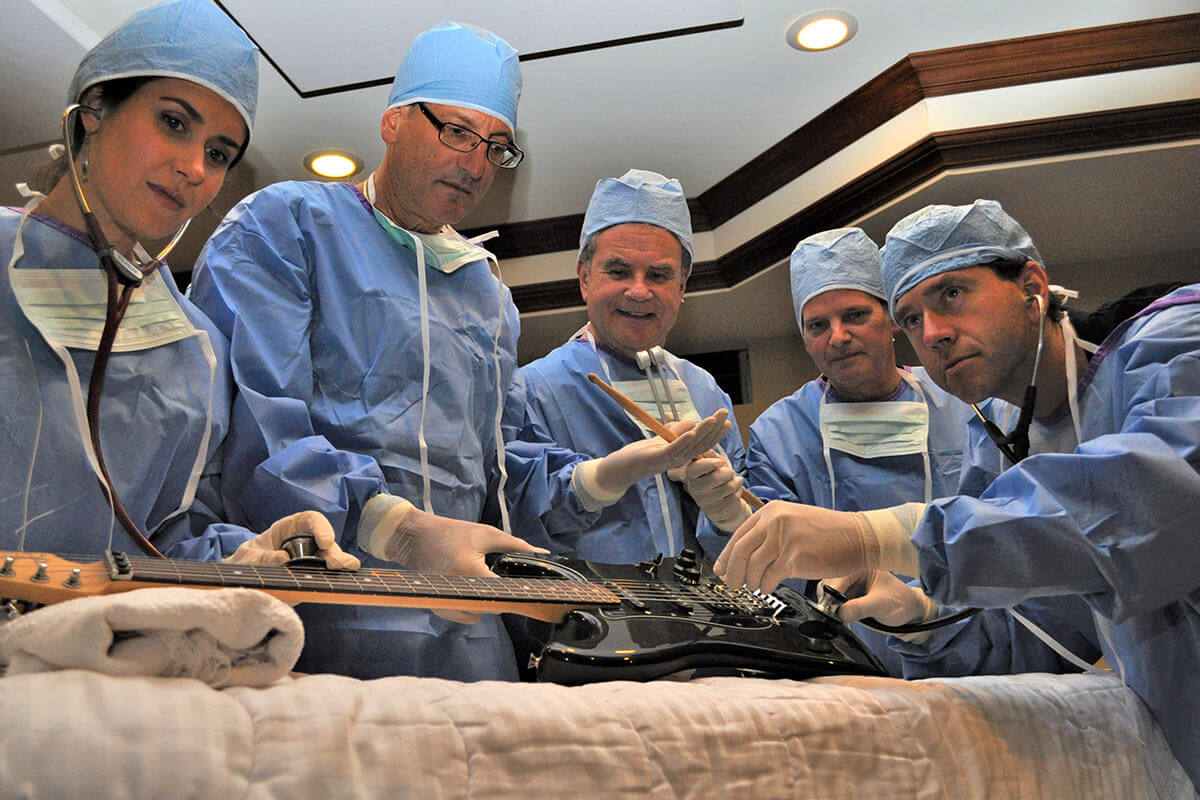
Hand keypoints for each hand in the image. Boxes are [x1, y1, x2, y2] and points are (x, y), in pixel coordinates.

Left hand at [226, 510, 359, 569]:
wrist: (238, 582)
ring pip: (329, 563)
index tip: (325, 542)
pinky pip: (323, 580)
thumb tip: (283, 559)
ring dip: (338, 567)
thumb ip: (261, 558)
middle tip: (336, 564)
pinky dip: (332, 582)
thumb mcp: (246, 557)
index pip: (311, 521)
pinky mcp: (310, 581)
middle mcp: (305, 544)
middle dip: (335, 553)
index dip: (321, 528)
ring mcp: (310, 564)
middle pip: (327, 544)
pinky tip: (339, 585)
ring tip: (345, 571)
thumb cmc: (245, 562)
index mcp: (290, 529)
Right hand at [363, 497, 546, 623]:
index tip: (527, 589)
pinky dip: (471, 606)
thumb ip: (515, 545)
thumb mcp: (485, 534)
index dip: (518, 593)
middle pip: (494, 607)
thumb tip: (541, 553)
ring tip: (478, 581)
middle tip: (497, 578)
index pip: (504, 594)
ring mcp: (446, 603)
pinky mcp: (439, 609)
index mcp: (470, 572)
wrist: (413, 538)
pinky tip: (467, 588)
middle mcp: (457, 592)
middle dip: (500, 595)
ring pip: (480, 614)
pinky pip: (465, 616)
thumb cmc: (450, 533)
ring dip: (485, 602)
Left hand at [592, 410, 731, 495]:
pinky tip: (691, 431)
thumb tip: (692, 421)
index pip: (703, 443)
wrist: (621, 468)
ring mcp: (669, 460)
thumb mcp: (662, 438)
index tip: (726, 419)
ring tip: (712, 419)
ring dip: (702, 431)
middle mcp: (679, 459)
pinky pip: (672, 450)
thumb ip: (677, 430)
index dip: (715, 432)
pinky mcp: (657, 459)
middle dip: (714, 428)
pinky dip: (682, 441)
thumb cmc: (641, 453)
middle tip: (725, 413)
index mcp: (682, 455)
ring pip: (690, 446)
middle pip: (701, 444)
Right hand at [681, 455, 750, 531]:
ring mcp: (705, 501)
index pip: (696, 469)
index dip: (709, 464)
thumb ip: (710, 455)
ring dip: (736, 482)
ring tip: (734, 481)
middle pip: (714, 478)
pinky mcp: (717, 511)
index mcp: (692, 473)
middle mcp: (695, 488)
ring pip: (727, 487)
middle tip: (730, 472)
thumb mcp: (714, 462)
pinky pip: (733, 497)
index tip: (719, 462)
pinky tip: (735, 491)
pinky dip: (738, 491)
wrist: (723, 501)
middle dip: (728, 473)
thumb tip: (706, 447)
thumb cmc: (717, 476)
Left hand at [713, 502, 874, 593]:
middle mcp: (776, 521)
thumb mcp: (794, 522)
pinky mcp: (796, 556)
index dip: (727, 555)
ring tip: (754, 587)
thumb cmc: (830, 534)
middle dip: (733, 571)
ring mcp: (785, 537)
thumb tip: (748, 555)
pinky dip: (766, 585)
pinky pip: (771, 576)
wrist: (860, 537)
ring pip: (754, 565)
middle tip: (732, 584)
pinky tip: (768, 588)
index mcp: (772, 511)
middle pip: (741, 550)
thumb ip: (771, 534)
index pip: (739, 534)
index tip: (721, 569)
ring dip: (751, 581)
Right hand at [823, 571, 936, 627]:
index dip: (831, 593)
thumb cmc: (900, 602)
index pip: (838, 577)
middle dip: (827, 598)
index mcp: (860, 566)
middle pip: (827, 583)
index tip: (830, 608)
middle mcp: (851, 573)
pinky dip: (832, 609)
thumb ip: (861, 608)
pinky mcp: (846, 597)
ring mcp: (848, 585)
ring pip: (826, 593)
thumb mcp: (882, 605)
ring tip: (837, 615)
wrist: (909, 612)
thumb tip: (840, 613)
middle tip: (832, 613)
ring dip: (829, 605)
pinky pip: (831, 602)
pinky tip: (839, 616)